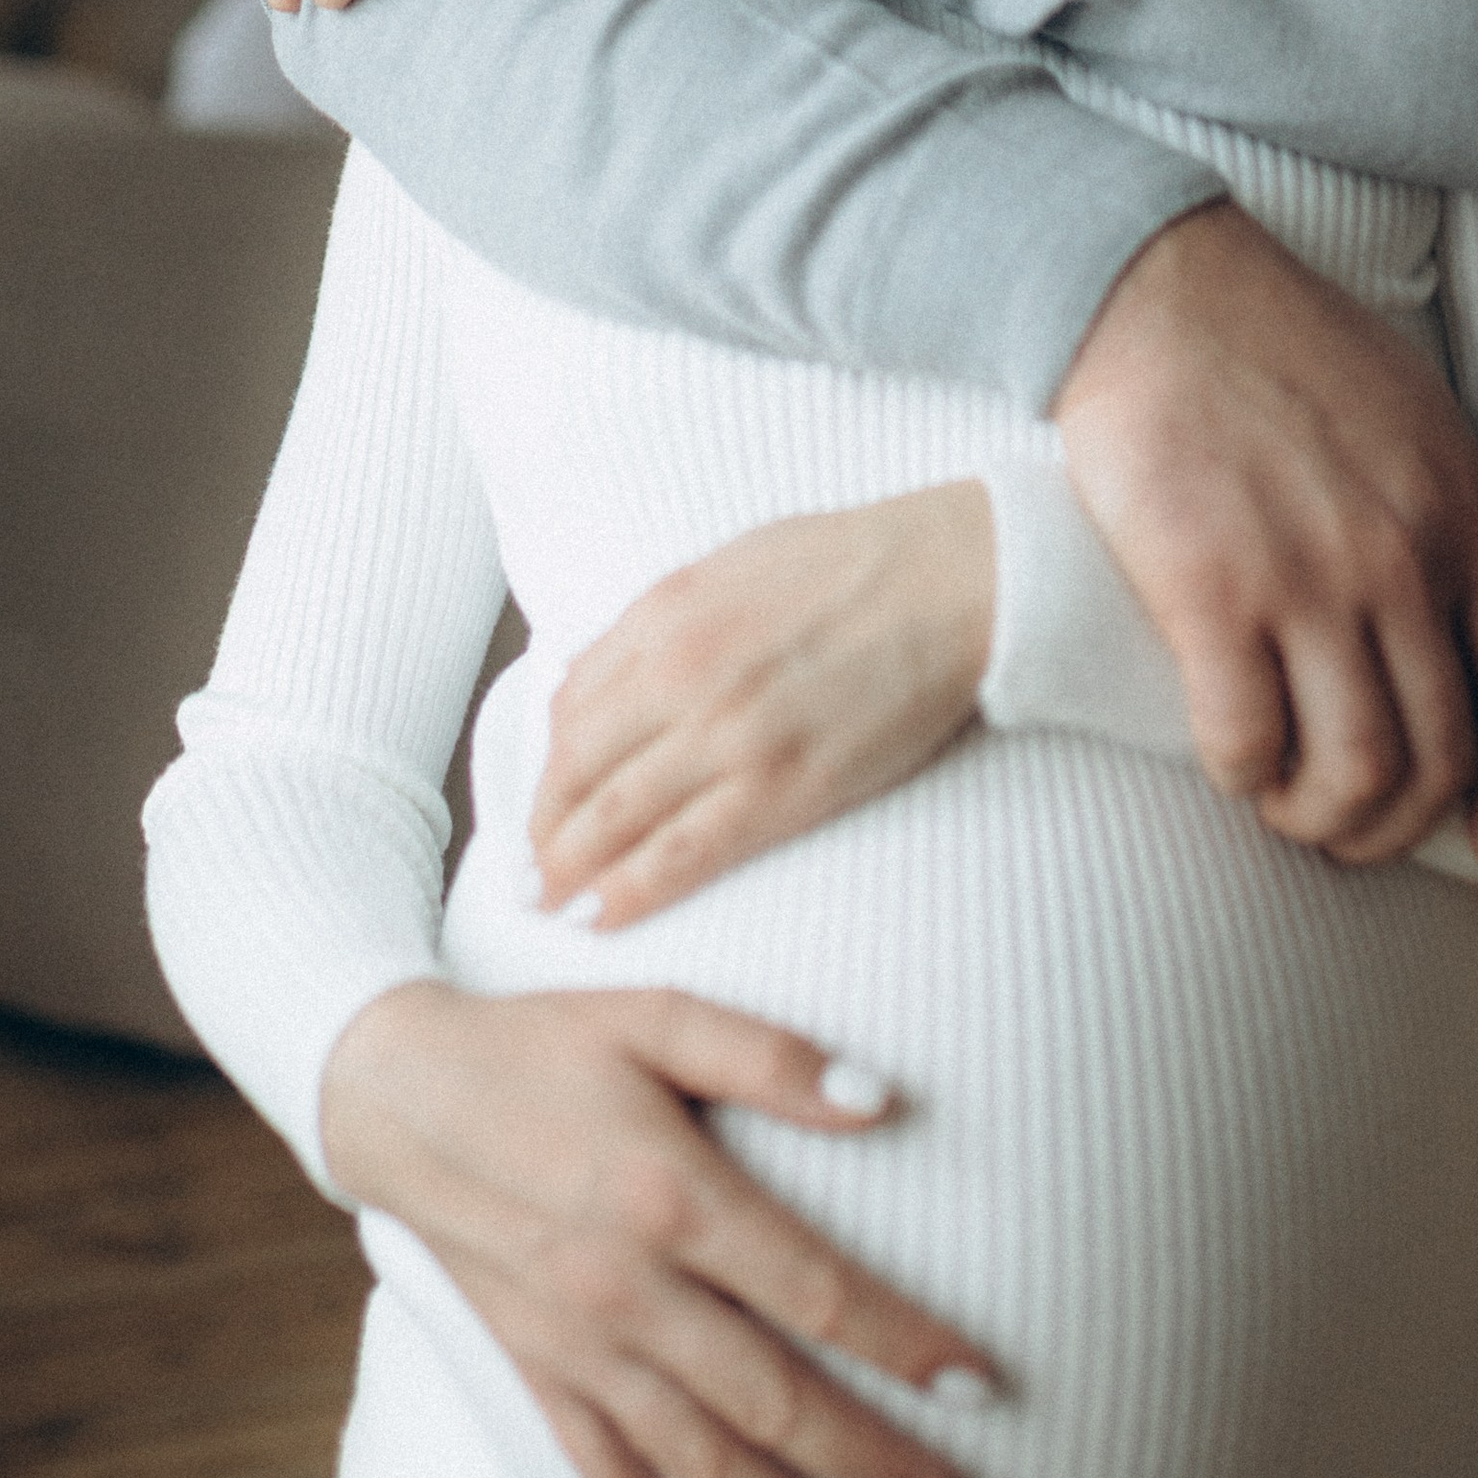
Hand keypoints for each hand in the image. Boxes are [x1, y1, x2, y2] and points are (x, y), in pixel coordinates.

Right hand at [318, 978, 989, 1477]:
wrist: (400, 1093)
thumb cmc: (542, 1042)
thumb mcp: (656, 1015)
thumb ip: (770, 1058)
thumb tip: (885, 1098)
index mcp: (672, 1194)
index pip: (816, 1293)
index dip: (904, 1344)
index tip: (979, 1383)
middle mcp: (628, 1288)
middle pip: (772, 1398)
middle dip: (868, 1457)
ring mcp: (579, 1344)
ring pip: (699, 1458)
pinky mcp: (538, 1372)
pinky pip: (603, 1475)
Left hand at [529, 482, 995, 927]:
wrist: (952, 578)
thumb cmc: (855, 562)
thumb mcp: (732, 566)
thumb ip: (663, 621)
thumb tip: (601, 672)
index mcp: (664, 613)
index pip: (569, 707)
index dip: (544, 767)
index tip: (541, 801)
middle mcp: (679, 673)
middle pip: (575, 769)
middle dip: (541, 830)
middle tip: (525, 873)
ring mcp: (728, 734)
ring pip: (613, 817)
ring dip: (568, 869)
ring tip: (548, 904)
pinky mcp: (782, 786)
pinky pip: (684, 852)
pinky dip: (631, 890)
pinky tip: (602, 915)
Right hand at [1056, 201, 1477, 869]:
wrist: (1160, 289)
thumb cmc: (1289, 343)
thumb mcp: (1427, 408)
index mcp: (1459, 523)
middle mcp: (1401, 562)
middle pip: (1441, 753)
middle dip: (1399, 824)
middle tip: (1351, 833)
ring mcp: (1310, 580)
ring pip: (1356, 767)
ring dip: (1324, 818)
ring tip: (1287, 809)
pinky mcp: (1211, 590)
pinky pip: (1245, 736)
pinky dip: (1243, 776)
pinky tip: (1228, 762)